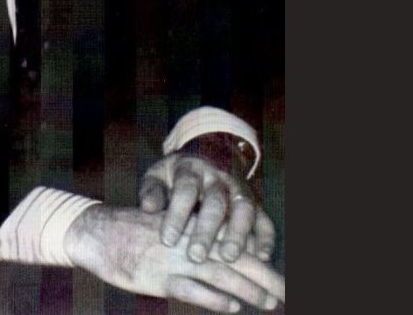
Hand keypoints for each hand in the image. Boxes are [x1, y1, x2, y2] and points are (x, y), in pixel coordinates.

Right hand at [64, 204, 284, 312]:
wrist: (96, 232)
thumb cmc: (132, 232)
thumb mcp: (166, 229)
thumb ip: (192, 241)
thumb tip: (220, 256)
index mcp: (192, 229)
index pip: (235, 245)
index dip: (260, 261)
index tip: (281, 279)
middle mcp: (189, 242)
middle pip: (236, 260)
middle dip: (265, 277)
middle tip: (287, 293)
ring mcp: (175, 260)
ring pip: (220, 274)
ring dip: (248, 290)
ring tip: (269, 303)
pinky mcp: (159, 277)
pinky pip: (191, 289)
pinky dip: (213, 298)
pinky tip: (232, 306)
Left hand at [139, 152, 276, 262]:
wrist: (208, 154)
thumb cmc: (176, 175)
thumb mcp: (158, 175)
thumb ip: (152, 190)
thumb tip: (147, 208)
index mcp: (191, 170)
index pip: (185, 189)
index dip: (177, 214)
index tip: (167, 240)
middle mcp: (218, 178)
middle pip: (215, 202)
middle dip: (206, 230)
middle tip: (196, 256)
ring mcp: (239, 190)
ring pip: (243, 208)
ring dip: (237, 233)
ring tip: (228, 257)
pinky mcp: (256, 203)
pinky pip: (264, 218)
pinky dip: (265, 237)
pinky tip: (261, 257)